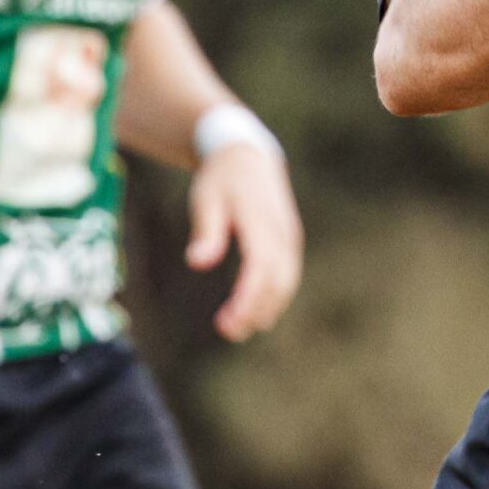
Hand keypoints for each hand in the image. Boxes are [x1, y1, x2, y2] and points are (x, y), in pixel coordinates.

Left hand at [187, 143, 303, 340]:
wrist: (249, 156)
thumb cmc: (221, 178)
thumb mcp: (205, 198)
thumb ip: (206, 231)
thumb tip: (198, 263)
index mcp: (260, 219)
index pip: (261, 266)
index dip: (248, 297)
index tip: (229, 321)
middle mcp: (281, 230)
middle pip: (278, 280)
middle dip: (256, 310)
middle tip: (229, 331)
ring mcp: (289, 236)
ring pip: (287, 281)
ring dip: (267, 308)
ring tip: (239, 329)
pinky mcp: (289, 242)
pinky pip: (287, 275)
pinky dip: (274, 297)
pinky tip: (255, 312)